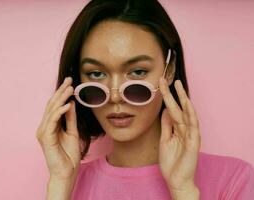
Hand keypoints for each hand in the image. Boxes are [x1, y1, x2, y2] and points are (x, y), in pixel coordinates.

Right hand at [36, 77, 80, 180]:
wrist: (66, 172)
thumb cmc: (68, 155)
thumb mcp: (72, 132)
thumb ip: (70, 119)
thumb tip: (71, 103)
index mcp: (49, 126)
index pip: (54, 106)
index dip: (61, 93)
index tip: (70, 83)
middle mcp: (44, 127)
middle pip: (51, 105)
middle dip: (61, 91)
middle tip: (69, 80)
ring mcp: (43, 132)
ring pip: (51, 111)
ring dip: (61, 98)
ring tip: (70, 89)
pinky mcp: (45, 138)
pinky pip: (52, 121)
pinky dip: (60, 112)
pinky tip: (67, 105)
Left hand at [158, 77, 200, 192]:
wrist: (176, 179)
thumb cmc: (171, 161)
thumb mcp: (165, 139)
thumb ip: (167, 125)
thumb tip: (165, 110)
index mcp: (178, 129)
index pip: (172, 109)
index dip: (167, 97)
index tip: (160, 85)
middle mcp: (186, 129)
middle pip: (180, 108)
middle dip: (175, 94)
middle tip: (170, 80)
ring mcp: (191, 135)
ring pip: (188, 114)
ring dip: (184, 100)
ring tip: (179, 87)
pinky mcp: (194, 143)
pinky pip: (193, 127)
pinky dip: (191, 115)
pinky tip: (188, 105)